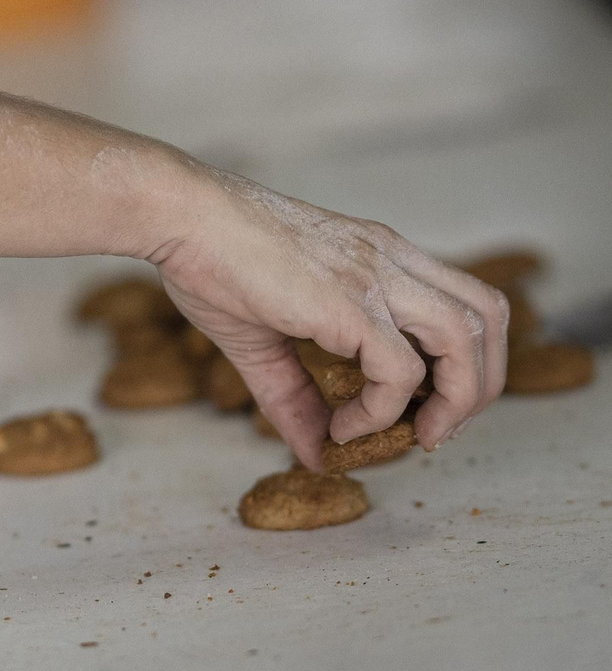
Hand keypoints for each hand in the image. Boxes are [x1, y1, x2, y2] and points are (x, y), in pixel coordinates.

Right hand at [154, 169, 509, 470]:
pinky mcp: (349, 303)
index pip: (461, 305)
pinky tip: (343, 426)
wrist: (181, 215)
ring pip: (467, 340)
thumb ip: (293, 397)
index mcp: (380, 257)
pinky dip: (383, 410)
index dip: (460, 365)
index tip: (420, 411)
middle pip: (488, 319)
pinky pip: (400, 371)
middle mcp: (391, 260)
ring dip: (457, 400)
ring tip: (416, 434)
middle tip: (437, 428)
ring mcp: (375, 278)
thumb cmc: (209, 259)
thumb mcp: (260, 338)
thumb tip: (313, 455)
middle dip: (480, 386)